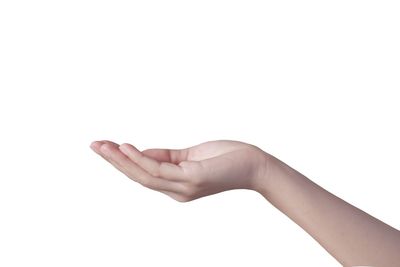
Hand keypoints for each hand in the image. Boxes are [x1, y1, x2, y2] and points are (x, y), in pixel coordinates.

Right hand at [90, 140, 268, 201]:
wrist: (255, 165)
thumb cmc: (226, 159)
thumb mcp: (190, 156)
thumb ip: (166, 156)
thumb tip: (140, 151)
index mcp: (175, 185)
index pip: (143, 174)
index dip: (122, 161)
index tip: (105, 145)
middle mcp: (176, 191)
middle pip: (138, 177)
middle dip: (114, 162)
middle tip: (94, 145)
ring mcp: (183, 187)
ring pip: (144, 175)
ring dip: (121, 160)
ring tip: (104, 146)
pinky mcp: (192, 179)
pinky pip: (160, 170)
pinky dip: (141, 159)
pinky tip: (127, 148)